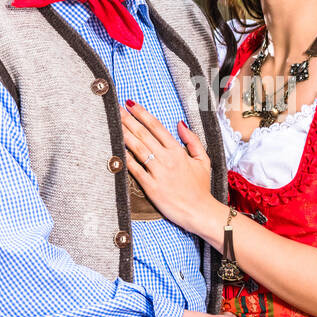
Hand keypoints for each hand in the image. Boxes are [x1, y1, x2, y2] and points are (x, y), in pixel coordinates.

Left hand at [121, 99, 215, 233]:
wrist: (200, 212)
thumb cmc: (201, 188)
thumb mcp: (203, 160)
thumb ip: (192, 140)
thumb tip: (180, 123)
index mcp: (178, 151)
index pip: (156, 127)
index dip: (142, 114)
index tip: (130, 104)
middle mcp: (167, 159)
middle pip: (143, 134)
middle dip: (128, 119)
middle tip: (116, 108)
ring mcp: (158, 173)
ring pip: (137, 148)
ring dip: (124, 134)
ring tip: (113, 123)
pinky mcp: (151, 187)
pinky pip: (135, 170)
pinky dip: (125, 158)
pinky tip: (116, 148)